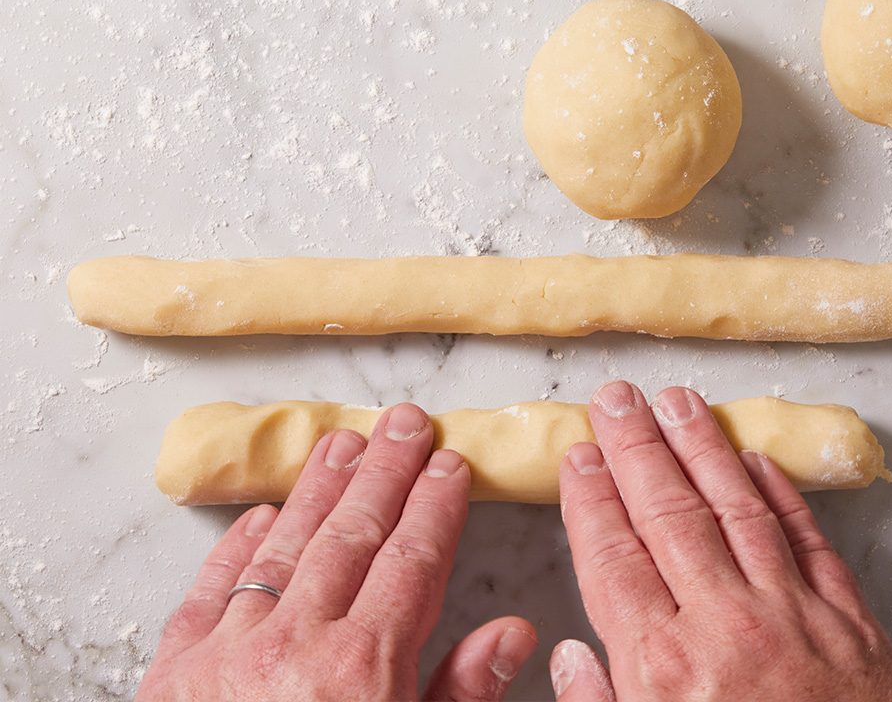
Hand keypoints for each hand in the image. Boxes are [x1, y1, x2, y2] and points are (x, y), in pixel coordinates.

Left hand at [138, 404, 536, 701]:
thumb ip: (462, 694)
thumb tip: (511, 632)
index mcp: (364, 666)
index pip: (413, 559)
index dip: (436, 504)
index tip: (451, 463)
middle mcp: (298, 641)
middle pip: (354, 534)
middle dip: (386, 471)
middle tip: (406, 422)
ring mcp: (231, 649)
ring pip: (286, 546)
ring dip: (320, 488)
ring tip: (345, 442)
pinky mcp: (175, 668)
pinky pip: (211, 590)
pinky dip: (237, 547)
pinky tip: (260, 514)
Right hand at [551, 381, 891, 700]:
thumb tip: (573, 656)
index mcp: (662, 669)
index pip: (614, 556)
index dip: (592, 497)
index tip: (579, 453)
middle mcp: (723, 625)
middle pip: (668, 514)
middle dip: (636, 447)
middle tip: (617, 396)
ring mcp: (792, 614)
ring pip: (736, 508)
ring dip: (702, 447)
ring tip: (677, 401)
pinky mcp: (848, 620)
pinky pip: (807, 539)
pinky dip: (779, 493)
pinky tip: (755, 459)